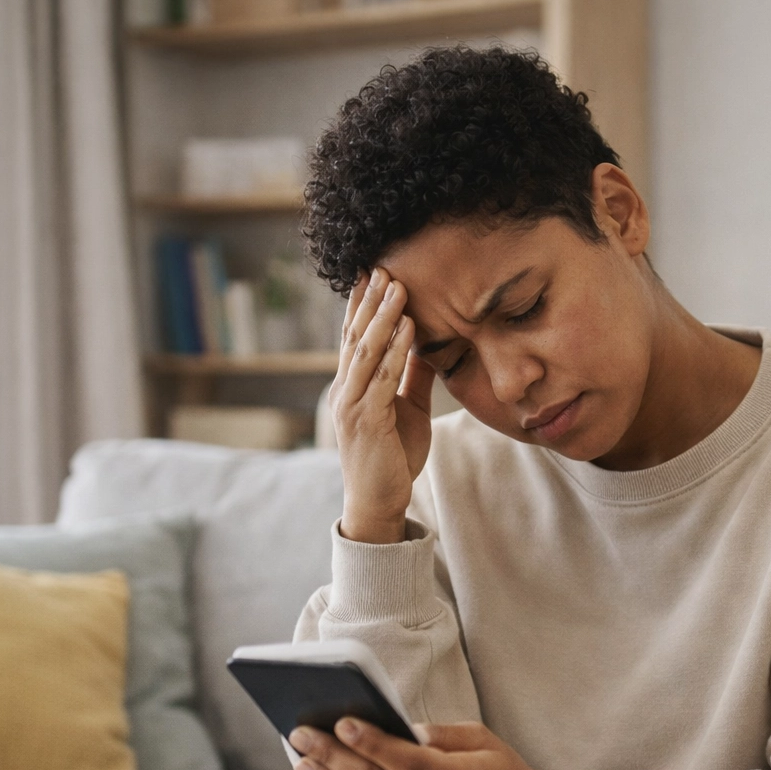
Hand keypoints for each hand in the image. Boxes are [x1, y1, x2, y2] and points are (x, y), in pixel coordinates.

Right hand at [332, 267, 434, 543]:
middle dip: (369, 301)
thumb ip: (412, 377)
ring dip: (382, 316)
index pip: (354, 338)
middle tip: (382, 266)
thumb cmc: (393, 459)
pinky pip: (382, 378)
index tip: (371, 274)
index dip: (360, 306)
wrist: (379, 504)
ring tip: (396, 286)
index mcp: (351, 388)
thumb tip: (426, 344)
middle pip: (355, 337)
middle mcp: (344, 391)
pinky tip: (408, 327)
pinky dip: (396, 350)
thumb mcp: (408, 410)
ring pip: (366, 351)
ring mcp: (351, 405)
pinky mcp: (366, 421)